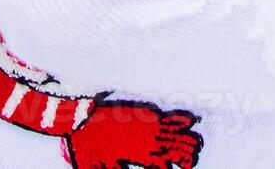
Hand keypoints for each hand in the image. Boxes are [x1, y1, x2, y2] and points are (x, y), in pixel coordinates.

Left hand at [64, 100, 201, 168]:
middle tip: (189, 164)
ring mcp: (148, 122)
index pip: (164, 167)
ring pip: (178, 131)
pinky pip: (169, 115)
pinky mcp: (145, 112)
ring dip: (190, 140)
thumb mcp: (99, 168)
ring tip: (196, 148)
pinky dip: (182, 120)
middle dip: (188, 158)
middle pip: (178, 148)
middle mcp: (148, 137)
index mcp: (140, 153)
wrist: (79, 118)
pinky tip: (190, 121)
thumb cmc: (87, 146)